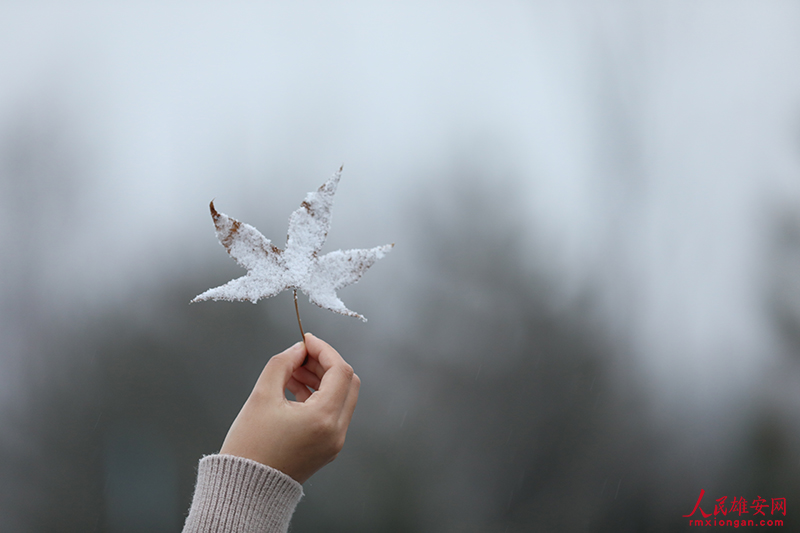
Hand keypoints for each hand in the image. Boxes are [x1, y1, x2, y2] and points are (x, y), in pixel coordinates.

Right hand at [219, 333, 360, 483]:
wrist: (245, 489)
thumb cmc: (250, 447)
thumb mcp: (262, 396)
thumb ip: (283, 364)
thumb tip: (298, 349)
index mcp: (324, 419)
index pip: (340, 371)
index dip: (324, 350)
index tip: (306, 340)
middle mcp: (336, 431)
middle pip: (346, 383)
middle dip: (325, 363)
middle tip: (301, 355)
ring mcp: (334, 442)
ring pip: (340, 397)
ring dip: (321, 379)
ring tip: (292, 371)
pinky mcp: (327, 448)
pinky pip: (331, 413)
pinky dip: (318, 396)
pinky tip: (294, 387)